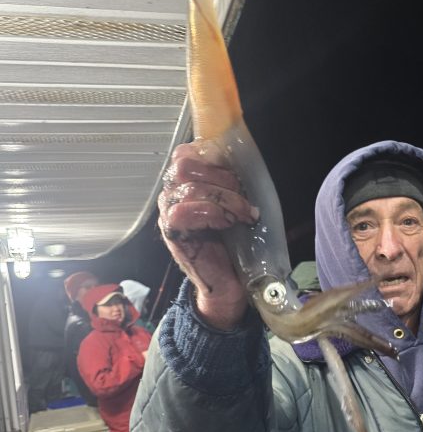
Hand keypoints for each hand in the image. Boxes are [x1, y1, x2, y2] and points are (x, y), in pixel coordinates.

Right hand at [158, 141, 257, 327]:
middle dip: (222, 177)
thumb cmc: (234, 240)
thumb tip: (246, 160)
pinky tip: (228, 224)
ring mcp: (167, 211)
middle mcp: (172, 192)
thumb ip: (231, 181)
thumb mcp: (235, 202)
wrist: (229, 280)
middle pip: (185, 163)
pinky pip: (184, 211)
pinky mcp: (170, 231)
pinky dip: (212, 213)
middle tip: (243, 197)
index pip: (188, 151)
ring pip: (188, 185)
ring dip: (225, 198)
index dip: (216, 156)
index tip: (240, 174)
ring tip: (244, 214)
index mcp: (186, 180)